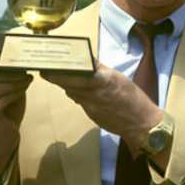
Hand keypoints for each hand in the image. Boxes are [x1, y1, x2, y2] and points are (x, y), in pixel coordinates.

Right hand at [0, 53, 31, 173]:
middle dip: (10, 73)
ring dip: (16, 82)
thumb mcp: (6, 90)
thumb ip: (6, 78)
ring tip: (28, 79)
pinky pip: (3, 98)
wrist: (6, 134)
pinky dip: (15, 93)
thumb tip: (17, 63)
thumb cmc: (7, 110)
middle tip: (25, 71)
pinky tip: (24, 88)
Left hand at [41, 63, 161, 154]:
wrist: (140, 123)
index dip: (63, 67)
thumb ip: (101, 70)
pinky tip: (72, 88)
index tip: (53, 62)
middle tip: (43, 70)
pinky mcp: (90, 113)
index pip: (79, 70)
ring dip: (62, 84)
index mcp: (104, 80)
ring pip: (71, 91)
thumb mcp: (118, 78)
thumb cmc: (132, 97)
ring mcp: (91, 105)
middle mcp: (95, 92)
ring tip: (52, 75)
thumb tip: (86, 60)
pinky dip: (74, 93)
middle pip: (69, 82)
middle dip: (55, 76)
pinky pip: (78, 100)